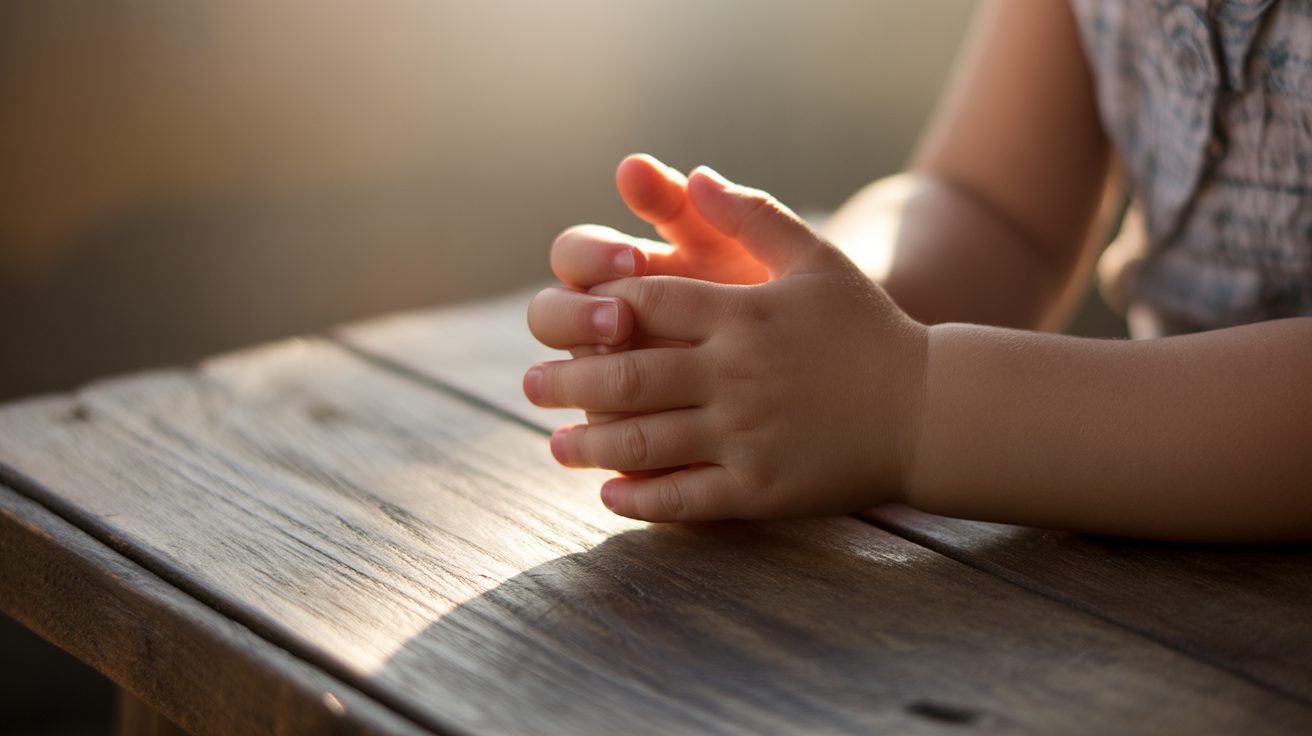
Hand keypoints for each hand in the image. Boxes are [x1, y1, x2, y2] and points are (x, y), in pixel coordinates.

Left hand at [523, 167, 928, 520]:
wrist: (931, 409)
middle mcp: (735, 373)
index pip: (644, 304)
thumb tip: (694, 176)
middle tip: (529, 387)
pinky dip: (640, 498)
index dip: (595, 310)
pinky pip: (685, 497)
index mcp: (741, 314)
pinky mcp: (760, 488)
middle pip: (625, 372)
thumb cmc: (868, 330)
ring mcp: (746, 434)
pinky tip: (610, 496)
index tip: (567, 322)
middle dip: (567, 380)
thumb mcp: (817, 258)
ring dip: (588, 442)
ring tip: (555, 444)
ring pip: (643, 439)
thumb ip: (753, 216)